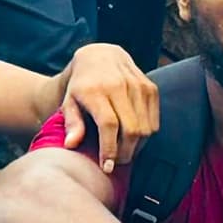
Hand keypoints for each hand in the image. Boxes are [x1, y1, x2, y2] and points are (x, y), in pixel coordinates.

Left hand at [58, 42, 160, 173]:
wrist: (99, 56)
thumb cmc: (81, 85)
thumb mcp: (68, 102)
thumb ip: (71, 123)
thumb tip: (71, 145)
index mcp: (95, 90)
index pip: (109, 125)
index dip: (110, 149)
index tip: (107, 166)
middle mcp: (119, 85)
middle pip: (131, 129)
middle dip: (125, 153)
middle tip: (116, 162)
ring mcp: (137, 85)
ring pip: (145, 128)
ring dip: (136, 146)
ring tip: (124, 151)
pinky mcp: (150, 88)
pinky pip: (154, 120)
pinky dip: (146, 134)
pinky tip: (134, 137)